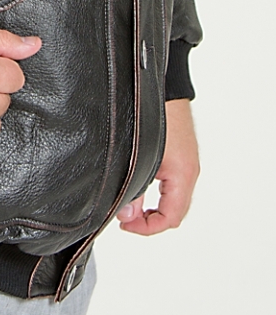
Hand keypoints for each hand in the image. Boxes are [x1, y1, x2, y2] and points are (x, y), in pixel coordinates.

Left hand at [117, 98, 198, 234]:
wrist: (165, 86)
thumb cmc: (155, 115)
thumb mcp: (139, 159)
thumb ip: (133, 190)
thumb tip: (127, 215)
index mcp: (182, 175)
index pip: (170, 218)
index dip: (147, 228)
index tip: (126, 225)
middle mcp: (189, 171)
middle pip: (174, 211)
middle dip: (149, 219)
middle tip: (126, 217)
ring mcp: (186, 162)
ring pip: (173, 197)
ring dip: (153, 205)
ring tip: (130, 204)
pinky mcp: (180, 153)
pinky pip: (172, 182)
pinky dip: (157, 191)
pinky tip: (139, 184)